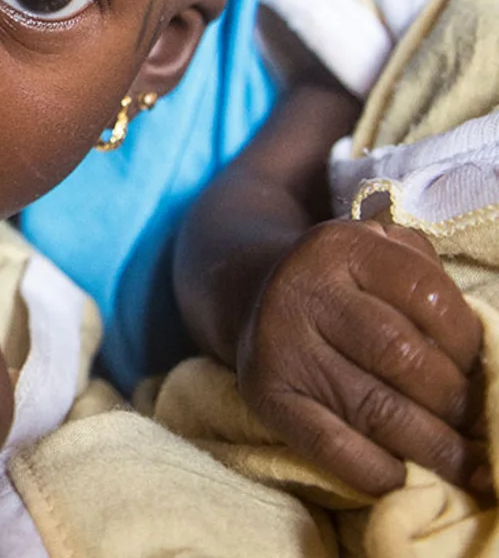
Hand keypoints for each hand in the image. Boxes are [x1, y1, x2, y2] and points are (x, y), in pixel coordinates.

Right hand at [237, 219, 484, 494]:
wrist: (251, 296)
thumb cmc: (344, 284)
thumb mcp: (381, 252)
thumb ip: (430, 285)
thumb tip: (487, 360)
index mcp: (341, 247)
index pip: (427, 295)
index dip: (468, 342)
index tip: (482, 370)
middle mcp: (304, 291)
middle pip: (402, 356)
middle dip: (456, 402)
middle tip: (479, 427)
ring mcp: (280, 346)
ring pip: (375, 408)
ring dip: (433, 446)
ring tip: (467, 465)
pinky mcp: (266, 395)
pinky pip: (330, 445)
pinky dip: (378, 471)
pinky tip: (408, 479)